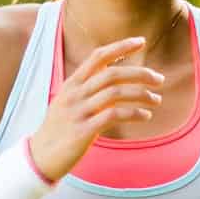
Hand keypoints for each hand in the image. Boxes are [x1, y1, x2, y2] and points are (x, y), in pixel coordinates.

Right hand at [28, 35, 166, 179]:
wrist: (40, 156)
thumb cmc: (59, 129)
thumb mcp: (68, 102)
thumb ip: (87, 88)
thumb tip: (112, 75)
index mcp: (72, 84)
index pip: (98, 56)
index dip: (120, 46)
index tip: (141, 41)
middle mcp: (75, 94)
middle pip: (112, 74)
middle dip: (140, 73)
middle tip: (159, 79)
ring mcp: (78, 112)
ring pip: (115, 93)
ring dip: (141, 95)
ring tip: (156, 100)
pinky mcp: (83, 131)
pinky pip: (114, 116)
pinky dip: (134, 113)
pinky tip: (145, 116)